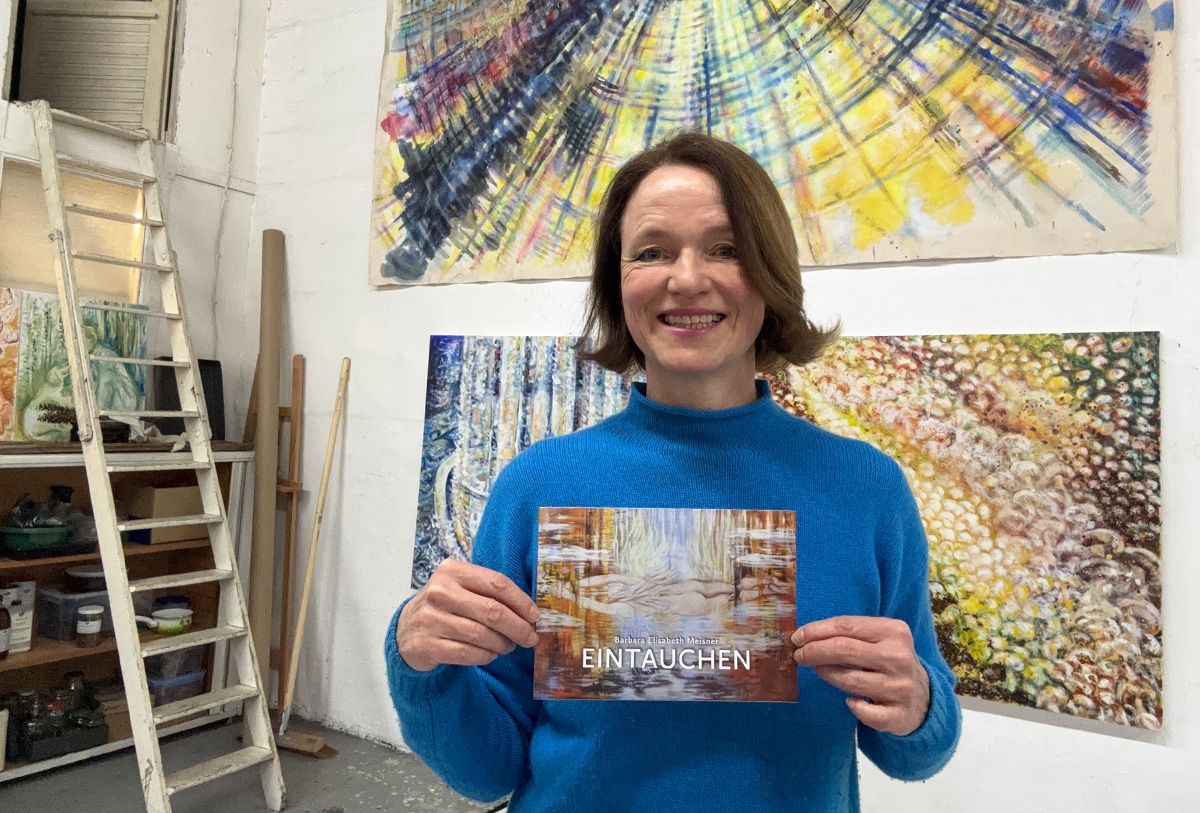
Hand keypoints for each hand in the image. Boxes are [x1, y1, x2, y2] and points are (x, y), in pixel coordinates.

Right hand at [396, 559, 540, 671]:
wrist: (405, 630)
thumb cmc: (444, 606)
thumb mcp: (460, 588)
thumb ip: (489, 592)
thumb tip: (530, 612)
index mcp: (452, 571)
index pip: (497, 583)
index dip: (521, 602)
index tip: (535, 616)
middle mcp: (440, 592)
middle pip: (493, 611)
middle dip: (518, 627)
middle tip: (530, 638)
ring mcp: (431, 619)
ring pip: (482, 635)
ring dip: (503, 644)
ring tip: (508, 646)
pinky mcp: (427, 645)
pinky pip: (468, 653)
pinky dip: (486, 656)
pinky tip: (490, 654)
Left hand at [792, 616, 929, 735]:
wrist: (924, 698)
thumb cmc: (889, 661)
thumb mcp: (879, 639)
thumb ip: (850, 634)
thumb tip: (806, 635)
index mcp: (894, 631)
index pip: (846, 626)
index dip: (816, 631)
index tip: (797, 637)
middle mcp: (899, 657)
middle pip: (844, 650)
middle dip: (814, 651)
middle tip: (799, 655)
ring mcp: (901, 687)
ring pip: (850, 680)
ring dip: (827, 674)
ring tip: (819, 670)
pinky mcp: (899, 714)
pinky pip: (866, 712)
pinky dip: (854, 707)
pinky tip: (850, 701)